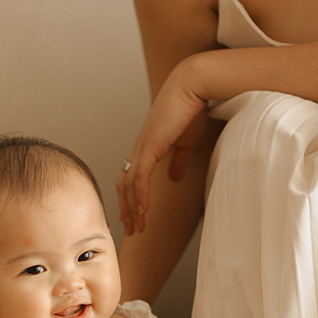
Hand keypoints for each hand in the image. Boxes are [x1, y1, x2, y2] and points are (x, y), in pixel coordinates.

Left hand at [118, 57, 207, 234]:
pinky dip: (141, 195)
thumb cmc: (190, 110)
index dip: (130, 200)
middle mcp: (139, 149)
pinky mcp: (150, 146)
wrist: (192, 87)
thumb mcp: (184, 142)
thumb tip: (173, 179)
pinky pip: (140, 176)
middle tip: (132, 230)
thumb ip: (177, 161)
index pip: (130, 179)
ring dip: (133, 208)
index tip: (134, 218)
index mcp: (146, 148)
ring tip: (138, 227)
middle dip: (127, 210)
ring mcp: (142, 147)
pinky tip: (144, 210)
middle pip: (124, 185)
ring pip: (129, 185)